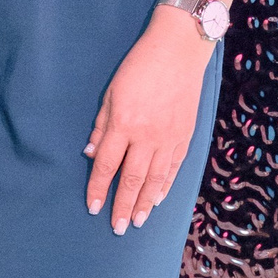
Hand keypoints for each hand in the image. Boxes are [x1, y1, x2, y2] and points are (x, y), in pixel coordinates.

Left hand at [84, 9, 211, 233]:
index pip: (107, 165)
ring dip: (145, 203)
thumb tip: (92, 153)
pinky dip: (165, 186)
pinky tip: (158, 199)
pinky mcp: (185, 136)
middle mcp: (146, 136)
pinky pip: (174, 168)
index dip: (98, 188)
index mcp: (123, 123)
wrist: (179, 50)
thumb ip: (102, 125)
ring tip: (138, 222)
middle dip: (123, 206)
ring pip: (155, 180)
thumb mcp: (111, 92)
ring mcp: (169, 138)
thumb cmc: (139, 66)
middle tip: (118, 227)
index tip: (92, 207)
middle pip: (131, 179)